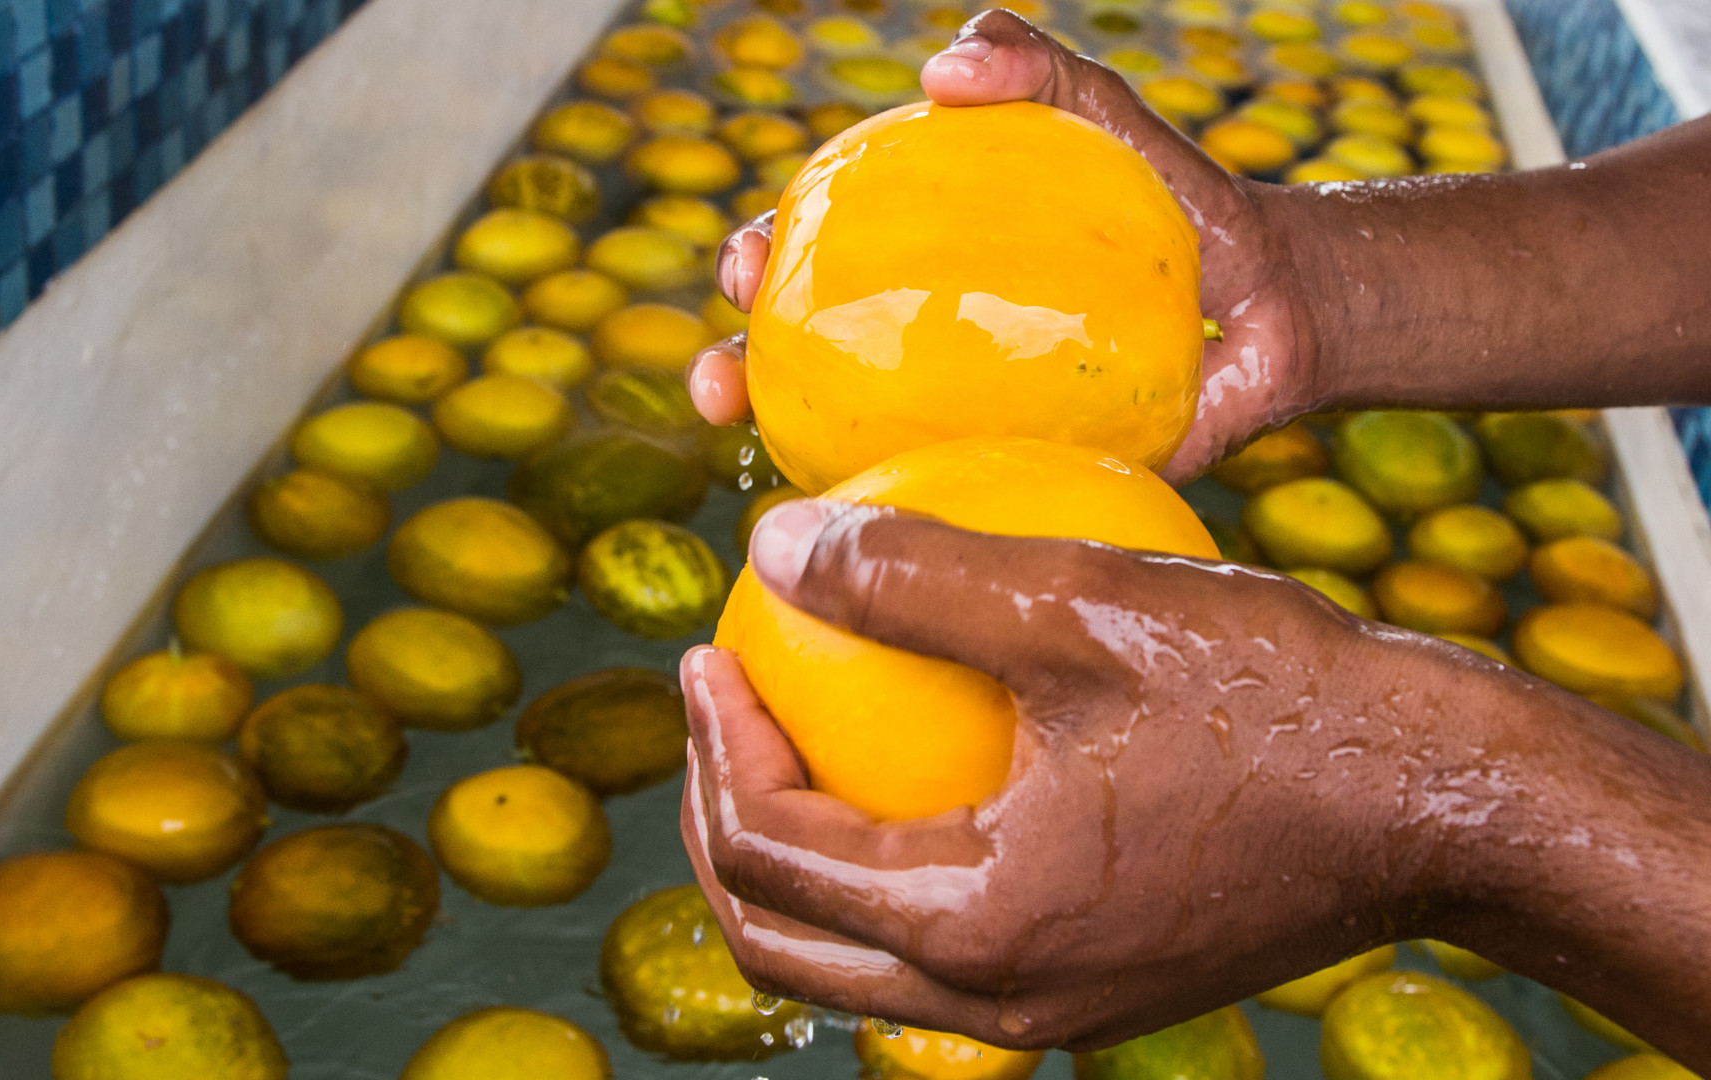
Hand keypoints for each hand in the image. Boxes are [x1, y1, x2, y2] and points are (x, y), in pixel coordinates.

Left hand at [682, 498, 1710, 1061]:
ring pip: (858, 960)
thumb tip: (773, 541)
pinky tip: (921, 758)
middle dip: (721, 823)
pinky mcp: (1100, 983)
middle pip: (782, 939)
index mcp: (973, 926)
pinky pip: (946, 945)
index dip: (713, 743)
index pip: (768, 851)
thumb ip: (909, 574)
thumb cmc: (1279, 700)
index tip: (712, 644)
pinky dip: (893, 865)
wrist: (1447, 801)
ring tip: (792, 737)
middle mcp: (999, 1002)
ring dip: (799, 856)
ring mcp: (1053, 1007)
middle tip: (722, 707)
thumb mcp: (1082, 602)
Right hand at [686, 9, 1321, 483]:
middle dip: (732, 369)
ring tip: (759, 462)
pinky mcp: (1023, 482)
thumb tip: (940, 67)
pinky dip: (907, 514)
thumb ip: (1035, 67)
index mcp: (921, 263)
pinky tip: (878, 527)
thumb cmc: (1176, 198)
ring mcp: (966, 419)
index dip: (758, 260)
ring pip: (853, 446)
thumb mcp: (1103, 112)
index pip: (812, 259)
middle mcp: (926, 345)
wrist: (1274, 301)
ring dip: (785, 459)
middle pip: (801, 360)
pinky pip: (955, 503)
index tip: (746, 266)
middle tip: (717, 380)